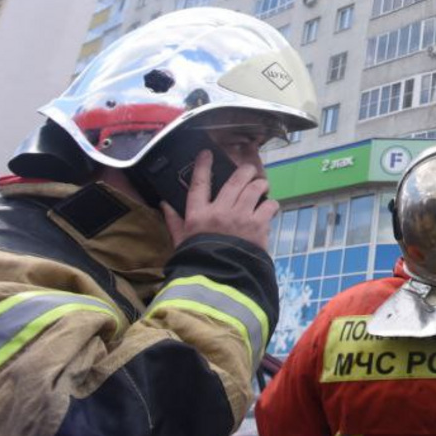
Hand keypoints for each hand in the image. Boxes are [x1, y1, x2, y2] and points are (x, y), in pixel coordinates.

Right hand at [163, 149, 277, 252]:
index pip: (199, 184)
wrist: (220, 283)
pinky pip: (269, 205)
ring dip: (261, 184)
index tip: (207, 152)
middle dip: (245, 171)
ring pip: (255, 188)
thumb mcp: (181, 243)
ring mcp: (241, 217)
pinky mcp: (258, 226)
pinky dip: (271, 205)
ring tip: (262, 186)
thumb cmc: (198, 262)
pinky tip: (269, 209)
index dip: (203, 166)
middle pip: (235, 180)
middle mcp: (220, 211)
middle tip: (249, 171)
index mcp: (198, 215)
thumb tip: (164, 203)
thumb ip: (174, 222)